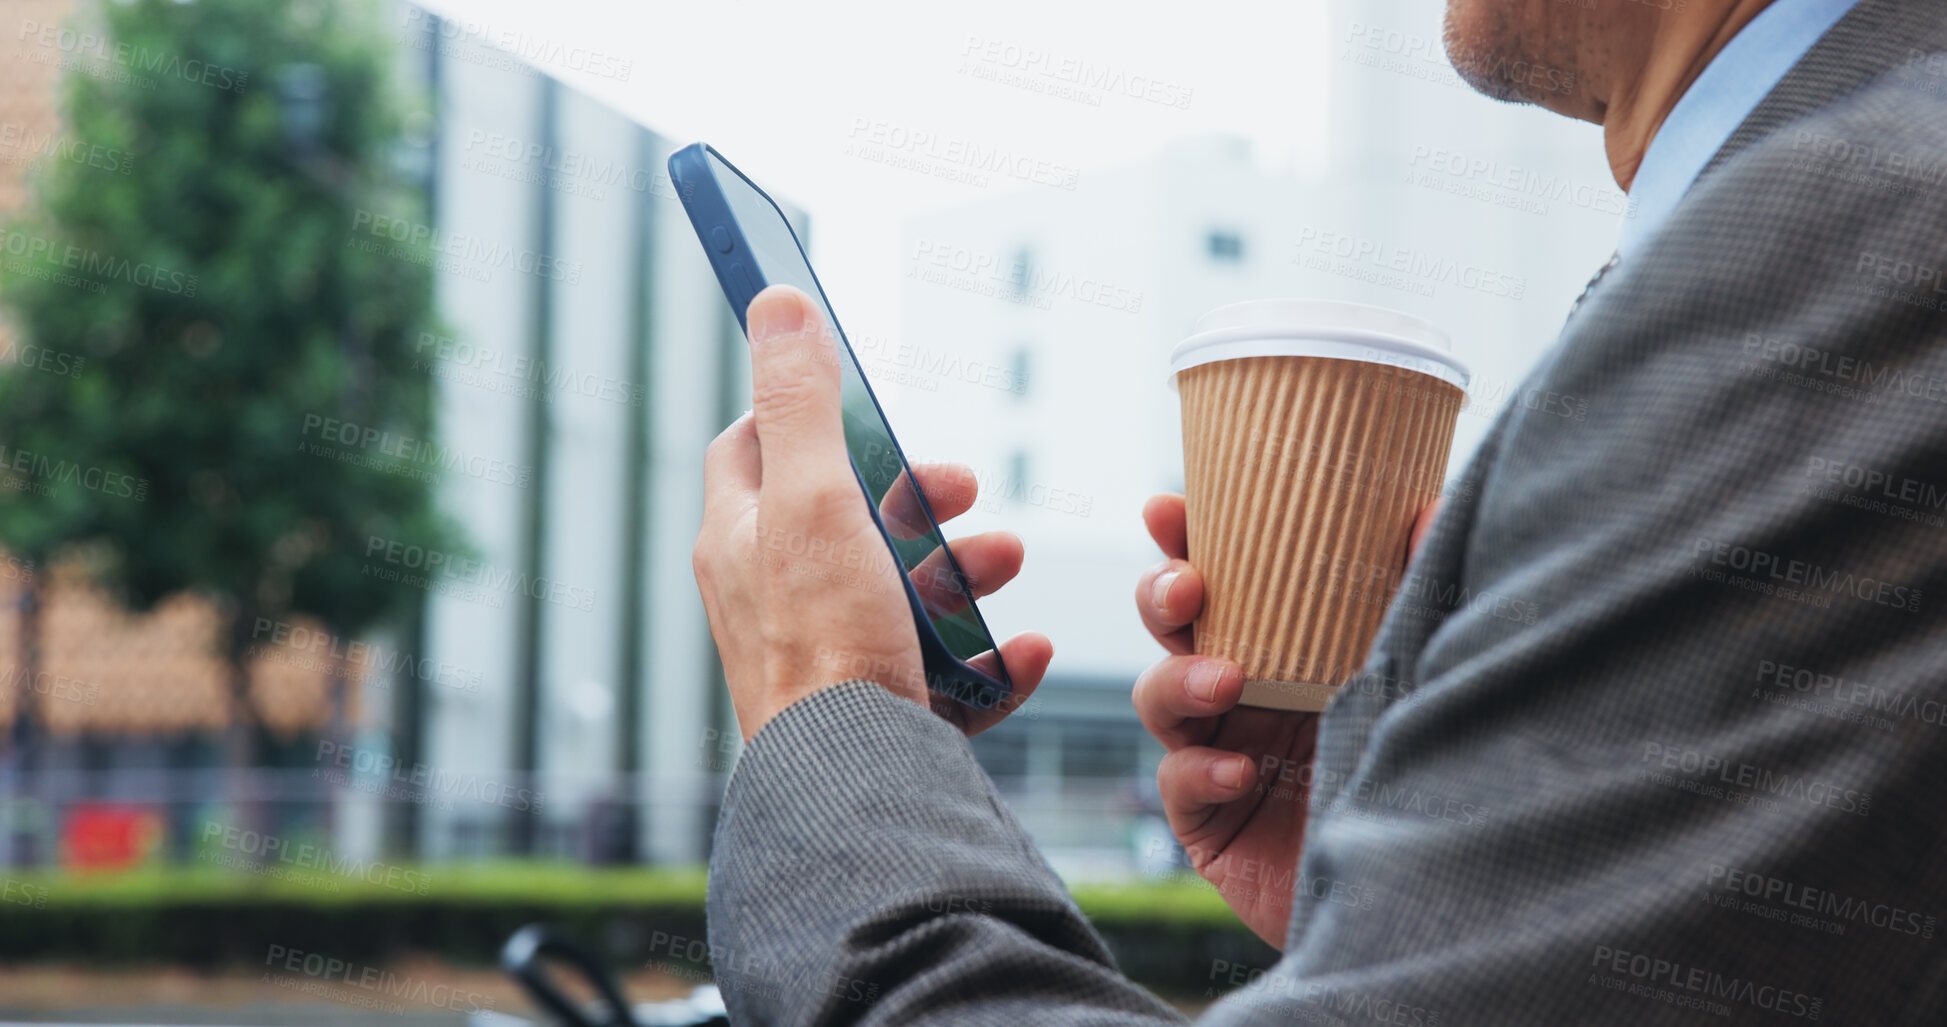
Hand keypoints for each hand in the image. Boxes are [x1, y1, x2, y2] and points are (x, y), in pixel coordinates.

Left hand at [693, 285, 1052, 741]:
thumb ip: (800, 401)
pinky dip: (988, 659)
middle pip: (845, 520)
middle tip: (962, 489)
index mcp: (740, 542)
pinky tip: (1024, 651)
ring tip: (1005, 562)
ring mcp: (824, 658)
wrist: (851, 787)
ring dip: (964, 569)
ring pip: (901, 593)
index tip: (859, 405)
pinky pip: (942, 676)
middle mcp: (769, 599)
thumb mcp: (814, 499)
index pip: (749, 449)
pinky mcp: (875, 713)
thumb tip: (775, 301)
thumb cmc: (823, 643)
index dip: (802, 412)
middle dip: (917, 497)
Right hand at [1133, 494, 1440, 946]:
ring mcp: (1219, 751)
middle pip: (1173, 628)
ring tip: (1227, 681)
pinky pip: (1178, 783)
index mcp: (1288, 643)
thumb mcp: (1423, 674)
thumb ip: (1420, 598)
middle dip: (1161, 596)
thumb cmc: (1425, 767)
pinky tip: (1242, 772)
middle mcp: (1244, 691)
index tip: (1166, 508)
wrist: (1434, 890)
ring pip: (1158, 696)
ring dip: (1179, 679)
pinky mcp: (1209, 821)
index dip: (1185, 539)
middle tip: (1188, 589)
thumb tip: (1427, 511)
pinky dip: (1201, 770)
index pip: (1225, 577)